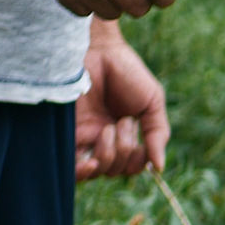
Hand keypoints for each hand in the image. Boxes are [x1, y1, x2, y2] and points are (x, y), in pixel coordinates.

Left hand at [78, 21, 168, 179]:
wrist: (98, 52)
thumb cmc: (127, 73)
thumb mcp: (152, 102)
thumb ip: (158, 134)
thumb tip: (159, 168)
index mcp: (123, 134)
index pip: (132, 166)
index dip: (139, 160)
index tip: (142, 137)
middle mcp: (102, 140)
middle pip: (116, 170)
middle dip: (127, 150)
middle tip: (124, 121)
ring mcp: (83, 139)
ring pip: (98, 171)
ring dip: (110, 154)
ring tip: (109, 127)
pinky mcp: (65, 137)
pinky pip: (71, 168)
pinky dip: (83, 172)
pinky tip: (91, 164)